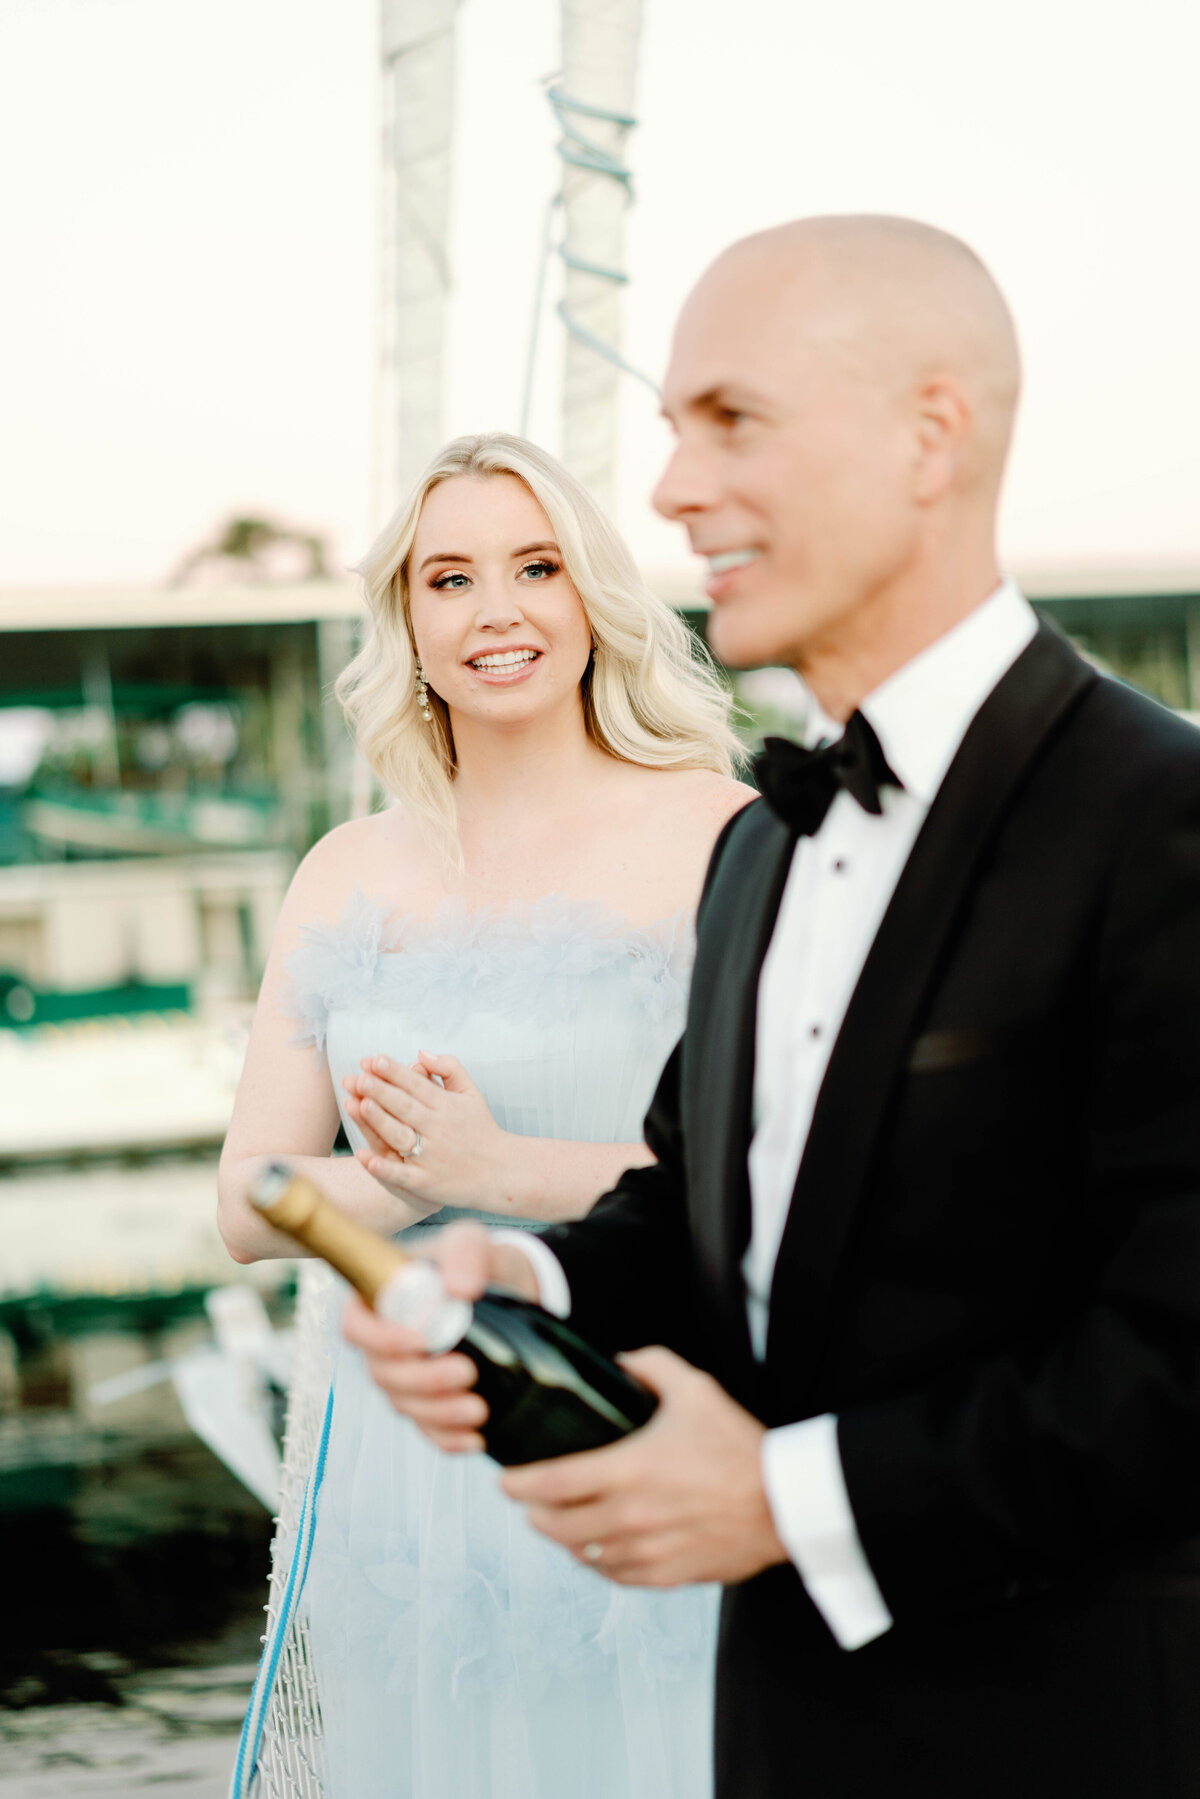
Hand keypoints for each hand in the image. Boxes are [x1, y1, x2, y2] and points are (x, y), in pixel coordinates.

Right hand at [341, 1222, 540, 1451]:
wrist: (509, 1292)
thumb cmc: (477, 1263)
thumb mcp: (473, 1242)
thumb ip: (465, 1253)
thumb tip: (458, 1290)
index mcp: (378, 1301)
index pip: (354, 1327)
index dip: (378, 1340)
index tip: (421, 1340)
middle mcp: (385, 1344)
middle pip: (382, 1374)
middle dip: (422, 1381)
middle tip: (467, 1372)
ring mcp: (406, 1377)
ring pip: (405, 1406)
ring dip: (439, 1413)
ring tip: (480, 1410)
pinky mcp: (432, 1403)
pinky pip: (429, 1430)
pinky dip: (448, 1438)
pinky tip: (475, 1438)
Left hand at [342, 1051, 517, 1211]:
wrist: (502, 1172)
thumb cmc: (481, 1129)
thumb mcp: (471, 1093)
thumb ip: (449, 1068)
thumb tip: (420, 1054)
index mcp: (446, 1105)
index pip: (415, 1085)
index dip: (394, 1072)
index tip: (373, 1060)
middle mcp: (438, 1128)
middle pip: (404, 1107)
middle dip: (381, 1091)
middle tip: (358, 1078)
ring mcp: (432, 1156)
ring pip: (400, 1136)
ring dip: (380, 1121)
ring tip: (359, 1105)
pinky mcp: (427, 1182)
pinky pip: (401, 1174)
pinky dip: (383, 1168)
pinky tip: (364, 1157)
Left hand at [501, 1347, 788, 1586]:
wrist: (784, 1503)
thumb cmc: (739, 1444)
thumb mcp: (696, 1388)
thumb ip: (651, 1365)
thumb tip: (620, 1359)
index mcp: (630, 1470)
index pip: (551, 1484)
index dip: (518, 1485)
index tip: (504, 1480)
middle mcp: (630, 1517)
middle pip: (557, 1526)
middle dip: (533, 1513)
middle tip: (526, 1500)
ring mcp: (647, 1551)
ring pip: (583, 1555)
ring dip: (563, 1540)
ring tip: (557, 1523)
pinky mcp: (667, 1575)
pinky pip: (615, 1576)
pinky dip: (598, 1562)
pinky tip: (596, 1549)